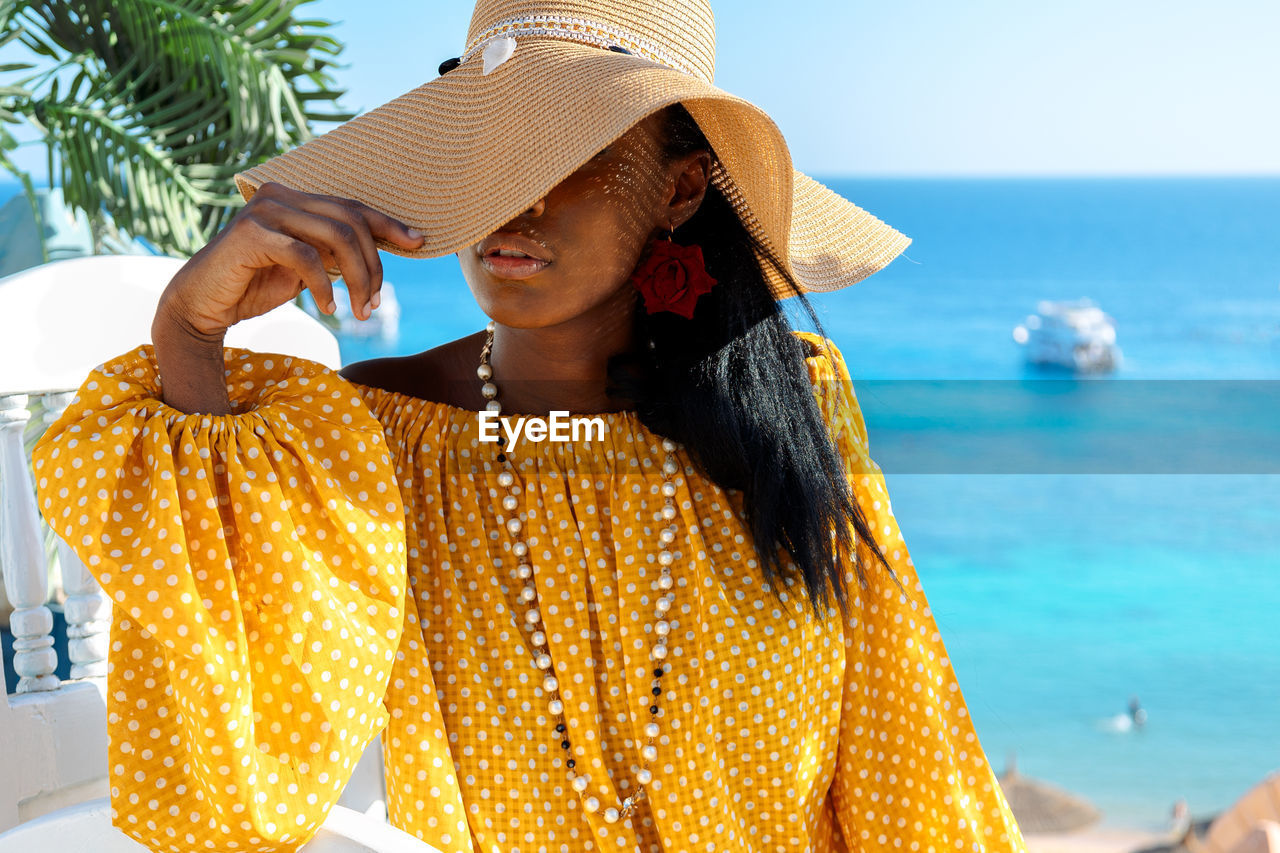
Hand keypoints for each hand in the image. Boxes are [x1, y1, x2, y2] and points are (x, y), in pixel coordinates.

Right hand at [156, 182, 425, 339]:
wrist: (201, 305)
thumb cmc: (254, 287)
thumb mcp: (305, 268)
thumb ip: (333, 254)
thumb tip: (379, 254)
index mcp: (294, 199)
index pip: (352, 207)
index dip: (388, 224)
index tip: (419, 243)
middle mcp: (280, 196)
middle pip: (351, 222)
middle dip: (374, 265)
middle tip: (376, 304)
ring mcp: (264, 211)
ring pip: (336, 238)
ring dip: (358, 279)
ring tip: (361, 311)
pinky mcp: (251, 235)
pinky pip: (307, 258)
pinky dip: (325, 287)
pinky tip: (328, 310)